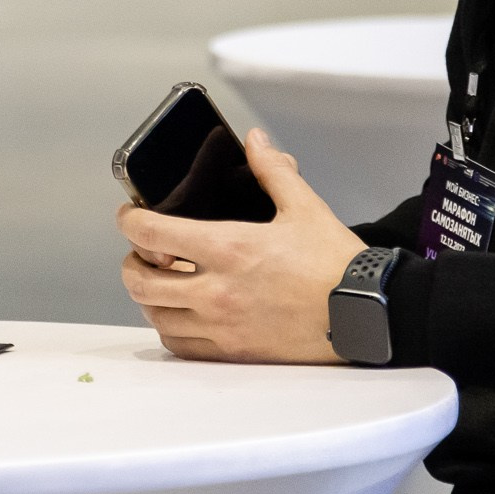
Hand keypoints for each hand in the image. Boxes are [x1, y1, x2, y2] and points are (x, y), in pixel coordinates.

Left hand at [117, 128, 364, 363]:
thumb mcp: (305, 207)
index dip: (130, 221)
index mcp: (228, 248)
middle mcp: (216, 290)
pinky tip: (182, 316)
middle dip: (133, 261)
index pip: (151, 233)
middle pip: (140, 280)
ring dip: (149, 296)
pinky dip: (171, 329)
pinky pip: (181, 346)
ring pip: (155, 315)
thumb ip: (273, 171)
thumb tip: (255, 141)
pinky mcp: (234, 352)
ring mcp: (222, 325)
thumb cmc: (335, 264)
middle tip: (145, 252)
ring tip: (162, 282)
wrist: (365, 313)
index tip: (131, 215)